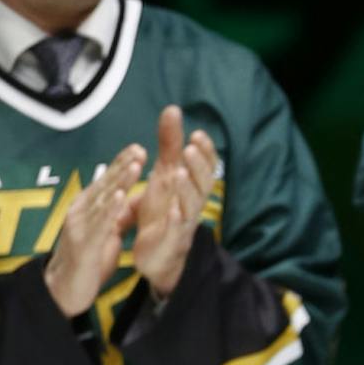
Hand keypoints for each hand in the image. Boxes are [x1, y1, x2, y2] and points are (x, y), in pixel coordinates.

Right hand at [42, 145, 145, 317]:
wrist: (64, 290)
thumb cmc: (87, 261)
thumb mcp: (104, 234)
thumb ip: (114, 216)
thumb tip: (127, 199)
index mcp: (87, 208)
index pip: (106, 181)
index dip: (120, 164)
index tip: (138, 149)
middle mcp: (81, 211)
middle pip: (104, 185)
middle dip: (122, 166)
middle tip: (139, 149)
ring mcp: (80, 226)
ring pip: (103, 199)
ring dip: (119, 181)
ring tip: (135, 165)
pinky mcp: (84, 244)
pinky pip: (99, 224)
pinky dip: (111, 209)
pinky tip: (121, 196)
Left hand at [129, 105, 218, 298]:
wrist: (157, 255)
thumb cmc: (163, 211)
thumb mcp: (164, 173)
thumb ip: (170, 144)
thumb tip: (173, 109)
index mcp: (191, 186)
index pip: (205, 167)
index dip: (205, 152)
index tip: (197, 134)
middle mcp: (192, 203)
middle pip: (203, 184)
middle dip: (197, 167)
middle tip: (189, 149)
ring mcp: (184, 223)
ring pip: (191, 206)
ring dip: (187, 190)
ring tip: (179, 174)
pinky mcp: (171, 241)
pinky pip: (177, 231)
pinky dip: (177, 222)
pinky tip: (173, 211)